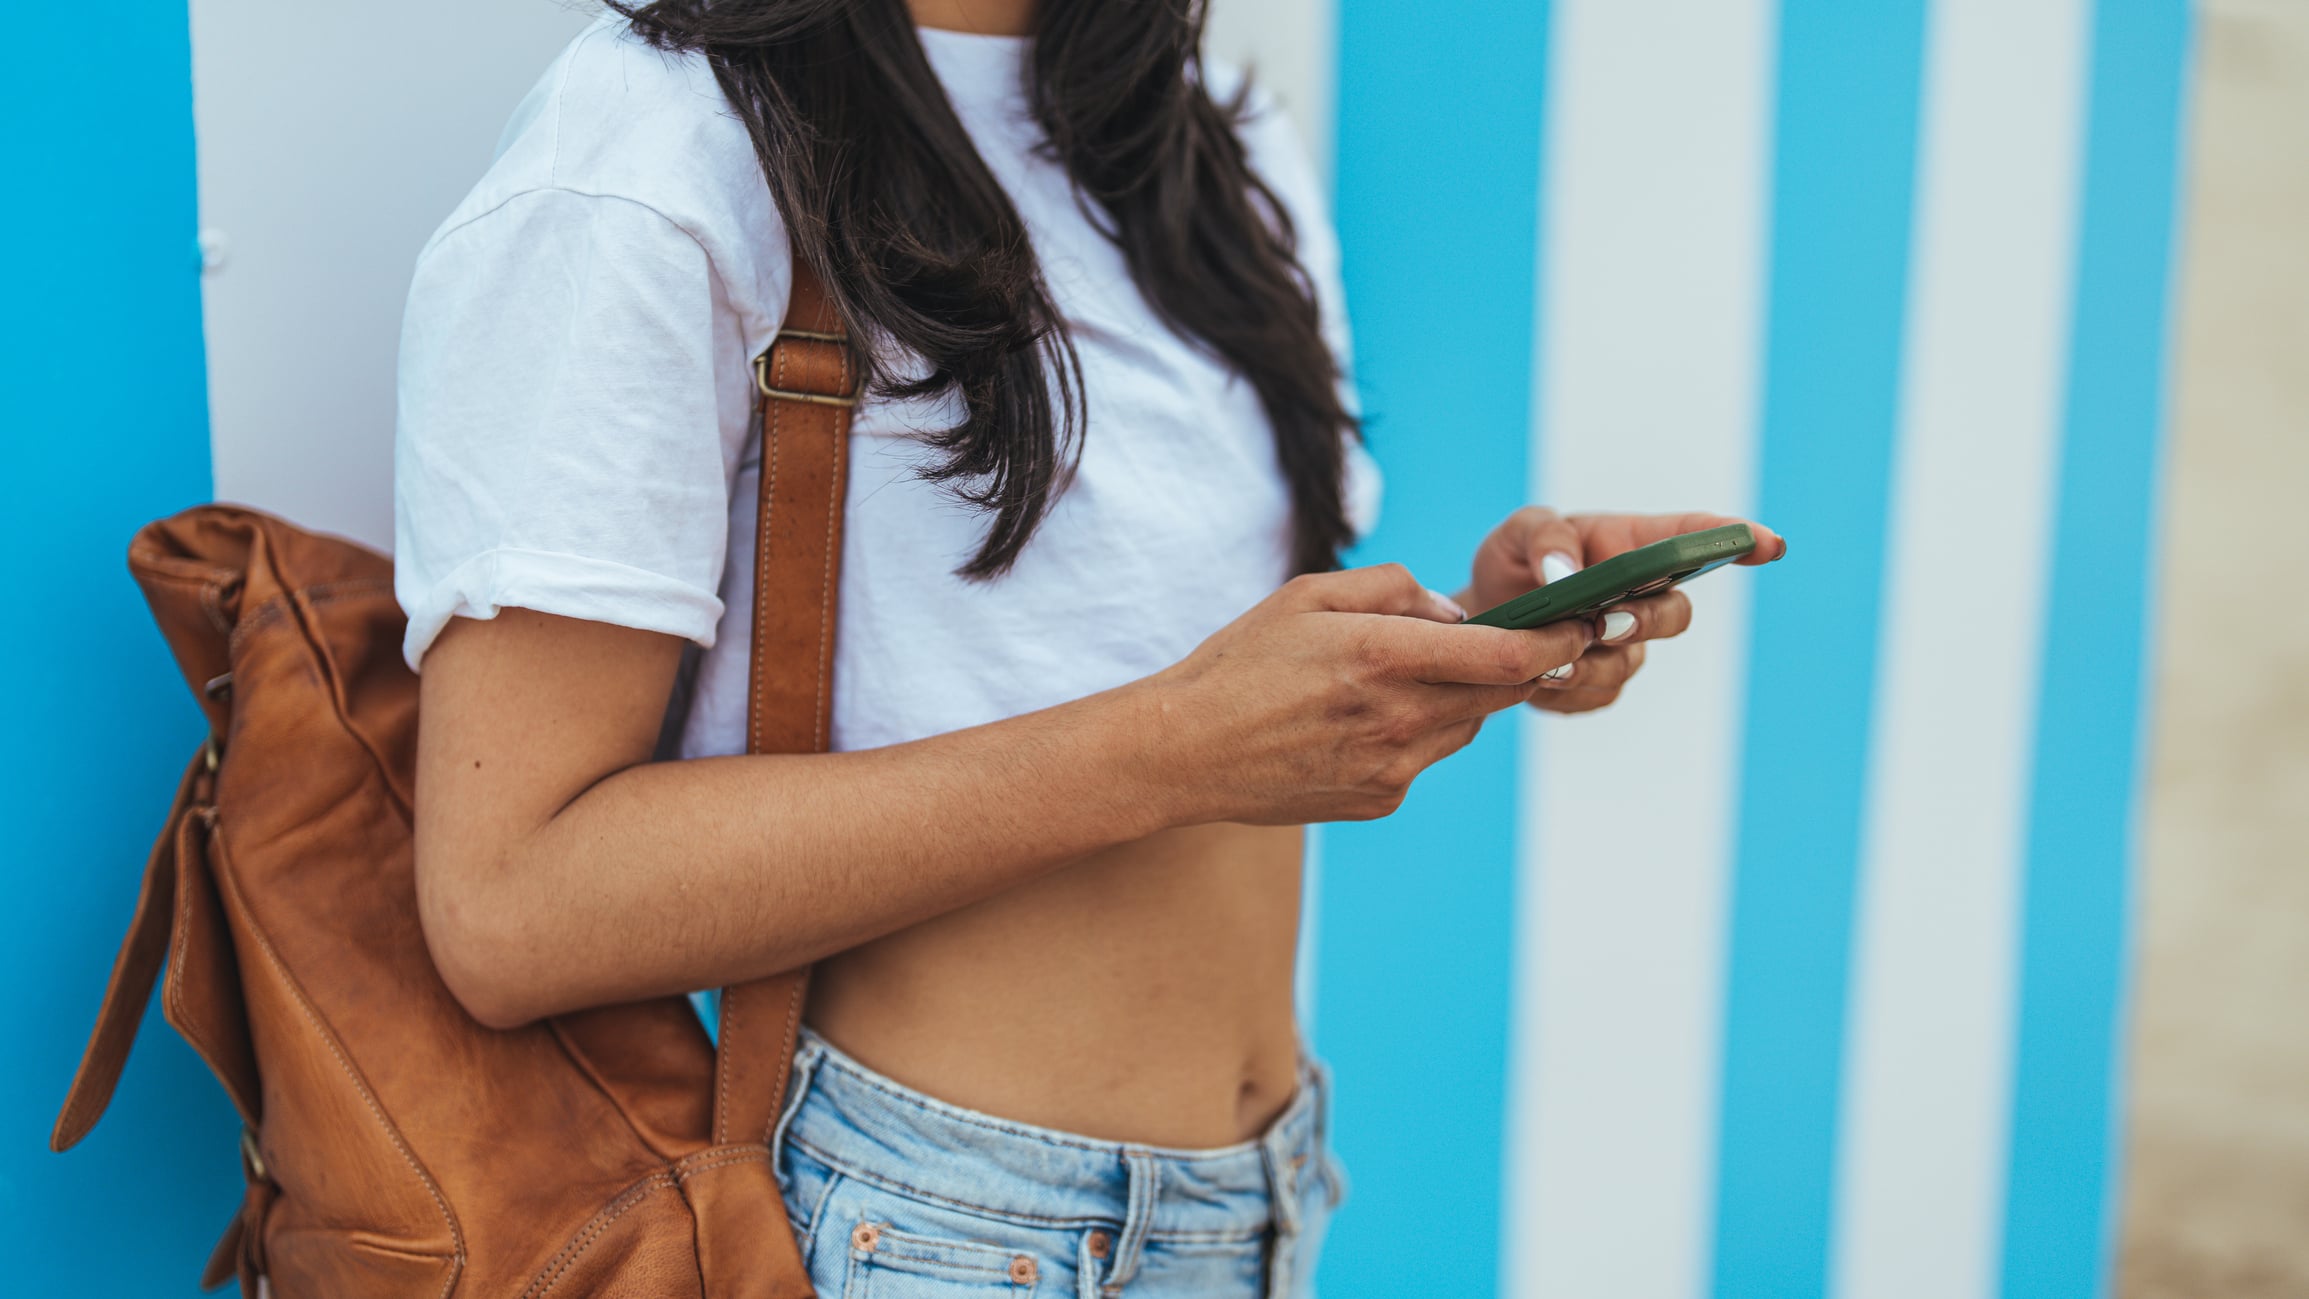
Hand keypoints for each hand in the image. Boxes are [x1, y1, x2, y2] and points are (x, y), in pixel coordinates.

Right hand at [1144, 564, 1593, 823]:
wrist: (1183, 753)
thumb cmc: (1241, 664)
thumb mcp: (1308, 595)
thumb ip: (1394, 589)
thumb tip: (1455, 615)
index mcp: (1384, 657)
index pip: (1509, 656)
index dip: (1558, 640)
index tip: (1581, 624)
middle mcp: (1398, 718)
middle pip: (1502, 694)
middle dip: (1518, 664)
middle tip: (1517, 639)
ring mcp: (1392, 768)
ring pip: (1465, 727)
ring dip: (1461, 699)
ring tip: (1402, 677)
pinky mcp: (1380, 800)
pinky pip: (1425, 758)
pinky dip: (1417, 733)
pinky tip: (1361, 721)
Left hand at [1454, 507, 1786, 715]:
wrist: (1483, 621)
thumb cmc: (1513, 564)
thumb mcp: (1517, 534)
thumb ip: (1543, 538)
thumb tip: (1565, 570)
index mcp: (1631, 546)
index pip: (1694, 539)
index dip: (1737, 540)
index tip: (1770, 544)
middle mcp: (1641, 597)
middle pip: (1675, 613)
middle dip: (1647, 621)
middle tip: (1607, 624)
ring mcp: (1627, 645)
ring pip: (1632, 662)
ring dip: (1592, 664)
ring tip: (1549, 663)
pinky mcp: (1602, 685)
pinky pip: (1598, 695)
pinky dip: (1565, 690)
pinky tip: (1537, 679)